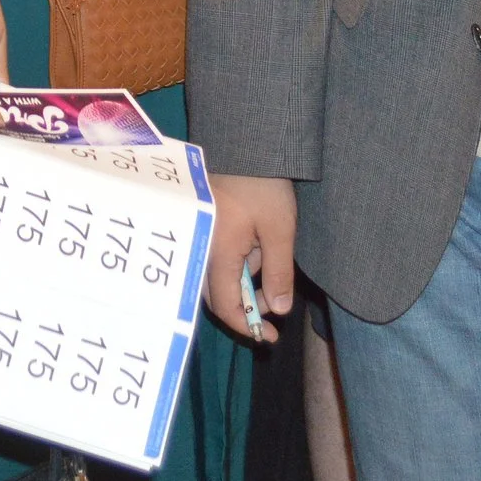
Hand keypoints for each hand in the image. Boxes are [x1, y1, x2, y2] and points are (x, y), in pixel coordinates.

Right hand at [205, 174, 294, 341]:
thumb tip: (278, 310)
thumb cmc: (263, 186)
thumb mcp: (280, 230)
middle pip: (217, 294)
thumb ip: (278, 273)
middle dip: (246, 306)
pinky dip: (237, 263)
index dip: (247, 326)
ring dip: (243, 281)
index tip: (269, 336)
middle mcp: (201, 248)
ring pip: (217, 275)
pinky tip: (257, 248)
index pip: (225, 305)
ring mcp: (200, 236)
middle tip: (275, 308)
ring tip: (271, 259)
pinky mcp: (203, 226)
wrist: (244, 144)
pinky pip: (217, 257)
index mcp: (218, 252)